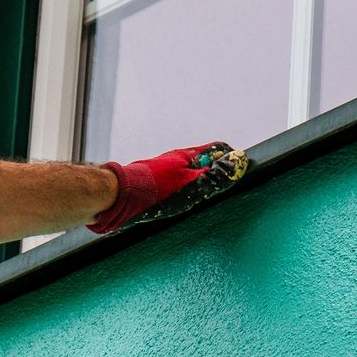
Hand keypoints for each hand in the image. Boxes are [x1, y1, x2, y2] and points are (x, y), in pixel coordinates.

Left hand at [87, 142, 248, 234]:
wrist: (117, 199)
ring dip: (201, 188)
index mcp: (187, 157)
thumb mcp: (190, 183)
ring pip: (192, 178)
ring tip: (203, 202)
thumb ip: (214, 176)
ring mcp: (166, 174)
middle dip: (217, 177)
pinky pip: (179, 189)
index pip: (218, 149)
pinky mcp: (157, 188)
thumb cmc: (153, 190)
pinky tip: (183, 207)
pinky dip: (186, 196)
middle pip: (206, 164)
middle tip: (222, 191)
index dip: (232, 159)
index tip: (239, 173)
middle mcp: (177, 162)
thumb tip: (239, 161)